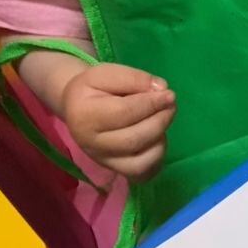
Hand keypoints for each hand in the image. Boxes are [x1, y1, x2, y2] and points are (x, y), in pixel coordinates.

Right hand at [62, 64, 175, 180]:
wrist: (76, 107)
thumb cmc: (92, 89)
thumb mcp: (106, 73)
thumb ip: (133, 78)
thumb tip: (161, 89)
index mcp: (84, 116)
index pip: (124, 112)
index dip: (152, 103)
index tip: (169, 93)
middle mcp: (91, 144)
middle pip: (134, 139)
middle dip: (160, 120)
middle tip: (170, 104)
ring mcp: (103, 161)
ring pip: (140, 162)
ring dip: (160, 139)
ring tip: (161, 119)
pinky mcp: (116, 171)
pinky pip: (143, 173)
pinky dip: (157, 157)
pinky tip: (156, 138)